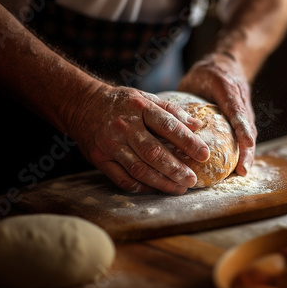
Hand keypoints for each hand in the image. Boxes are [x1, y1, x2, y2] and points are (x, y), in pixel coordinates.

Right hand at [66, 84, 209, 193]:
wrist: (82, 105)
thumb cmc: (121, 103)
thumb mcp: (146, 98)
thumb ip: (172, 111)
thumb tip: (199, 124)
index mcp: (139, 108)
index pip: (168, 126)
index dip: (188, 142)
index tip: (204, 154)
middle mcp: (124, 126)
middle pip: (153, 152)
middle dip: (176, 168)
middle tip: (192, 179)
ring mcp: (110, 144)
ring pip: (139, 169)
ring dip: (162, 182)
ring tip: (179, 188)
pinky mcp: (100, 159)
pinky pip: (123, 179)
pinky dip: (141, 186)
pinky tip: (156, 188)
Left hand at [178, 53, 256, 174]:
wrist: (228, 64)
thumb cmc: (207, 74)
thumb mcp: (193, 79)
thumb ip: (182, 100)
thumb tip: (160, 123)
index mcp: (226, 87)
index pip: (235, 107)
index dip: (241, 126)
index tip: (246, 142)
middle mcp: (240, 99)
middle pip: (247, 125)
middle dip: (247, 148)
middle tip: (243, 168)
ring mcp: (246, 109)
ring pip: (249, 132)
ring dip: (247, 153)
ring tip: (242, 172)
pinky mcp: (245, 118)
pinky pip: (245, 135)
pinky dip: (242, 151)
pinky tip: (235, 169)